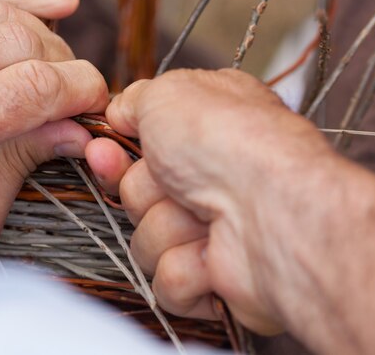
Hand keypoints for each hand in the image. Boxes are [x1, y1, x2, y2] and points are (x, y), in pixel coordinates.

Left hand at [0, 0, 107, 251]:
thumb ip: (23, 166)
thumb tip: (79, 129)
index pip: (33, 87)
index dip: (82, 88)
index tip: (97, 101)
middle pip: (20, 40)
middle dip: (65, 63)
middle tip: (73, 90)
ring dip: (42, 30)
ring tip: (57, 56)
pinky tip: (47, 3)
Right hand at [86, 69, 334, 334]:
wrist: (270, 208)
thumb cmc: (224, 140)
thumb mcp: (168, 94)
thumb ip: (134, 100)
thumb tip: (119, 114)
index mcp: (200, 130)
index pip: (135, 148)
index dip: (113, 154)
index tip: (104, 154)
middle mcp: (208, 177)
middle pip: (135, 195)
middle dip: (145, 192)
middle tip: (174, 183)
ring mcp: (212, 228)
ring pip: (147, 240)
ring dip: (168, 229)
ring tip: (205, 218)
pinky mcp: (215, 277)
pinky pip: (167, 281)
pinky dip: (186, 268)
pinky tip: (213, 255)